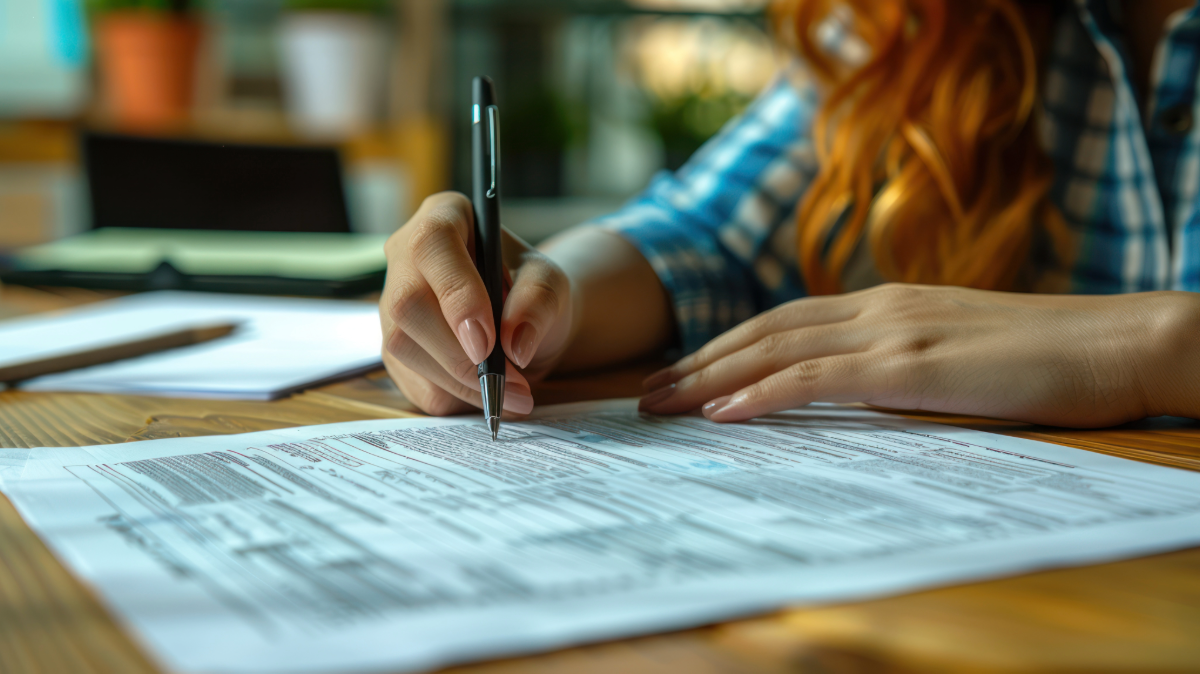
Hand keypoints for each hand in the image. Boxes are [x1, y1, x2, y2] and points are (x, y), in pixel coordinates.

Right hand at [379, 192, 572, 415]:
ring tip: (514, 395)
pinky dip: (455, 397)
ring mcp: (391, 304)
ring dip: (461, 383)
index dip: (456, 295)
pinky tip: (489, 395)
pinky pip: (411, 381)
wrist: (522, 318)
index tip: (487, 342)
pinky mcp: (393, 348)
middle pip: (406, 305)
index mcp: (443, 217)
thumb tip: (513, 343)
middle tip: (511, 382)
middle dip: (458, 355)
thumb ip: (538, 303)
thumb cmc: (531, 289)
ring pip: (403, 348)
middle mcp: (405, 257)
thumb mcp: (551, 284)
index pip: (432, 245)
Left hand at [639, 284, 1199, 427]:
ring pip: (777, 350)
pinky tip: (723, 412)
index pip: (784, 322)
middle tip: (647, 394)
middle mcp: (877, 308)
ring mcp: (893, 332)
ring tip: (661, 404)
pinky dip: (762, 393)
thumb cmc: (1042, 357)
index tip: (684, 375)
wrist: (1117, 342)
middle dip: (699, 362)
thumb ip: (897, 366)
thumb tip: (848, 396)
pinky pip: (818, 379)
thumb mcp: (952, 354)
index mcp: (886, 304)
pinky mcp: (912, 366)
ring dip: (710, 377)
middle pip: (764, 331)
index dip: (727, 346)